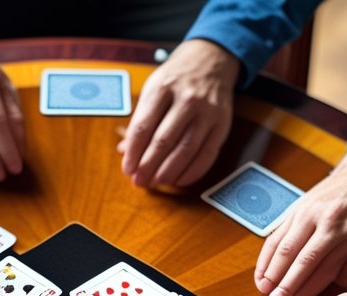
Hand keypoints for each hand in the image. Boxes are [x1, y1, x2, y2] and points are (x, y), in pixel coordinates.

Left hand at [120, 39, 238, 187]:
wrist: (211, 60)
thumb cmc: (176, 80)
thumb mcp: (153, 89)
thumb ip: (140, 119)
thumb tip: (124, 151)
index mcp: (163, 89)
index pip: (143, 127)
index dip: (133, 153)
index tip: (127, 169)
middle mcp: (186, 100)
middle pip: (163, 141)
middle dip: (148, 166)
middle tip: (139, 182)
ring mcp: (207, 113)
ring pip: (186, 150)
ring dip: (168, 172)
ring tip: (157, 182)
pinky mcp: (222, 125)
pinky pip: (207, 155)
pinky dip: (192, 172)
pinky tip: (179, 180)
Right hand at [254, 133, 346, 295]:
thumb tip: (336, 288)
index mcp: (341, 230)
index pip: (319, 263)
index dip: (306, 285)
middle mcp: (320, 220)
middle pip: (296, 255)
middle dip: (283, 281)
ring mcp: (304, 214)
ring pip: (282, 245)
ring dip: (270, 270)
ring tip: (263, 289)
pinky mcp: (293, 211)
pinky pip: (275, 236)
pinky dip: (266, 256)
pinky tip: (261, 272)